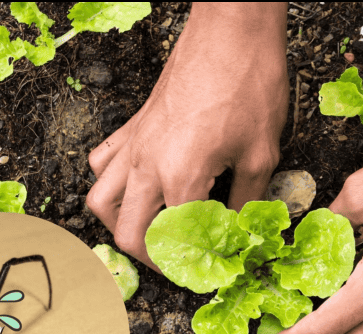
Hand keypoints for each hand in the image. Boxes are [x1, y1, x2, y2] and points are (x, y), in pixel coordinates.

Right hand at [86, 4, 288, 269]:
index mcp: (180, 178)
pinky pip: (103, 162)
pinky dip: (110, 183)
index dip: (193, 267)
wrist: (231, 31)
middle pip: (128, 233)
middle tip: (176, 264)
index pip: (176, 242)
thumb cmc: (249, 85)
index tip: (208, 273)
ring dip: (119, 225)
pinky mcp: (133, 126)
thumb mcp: (261, 153)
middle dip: (150, 259)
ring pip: (100, 201)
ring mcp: (134, 145)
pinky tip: (134, 186)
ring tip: (146, 232)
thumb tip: (241, 231)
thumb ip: (247, 202)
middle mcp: (147, 166)